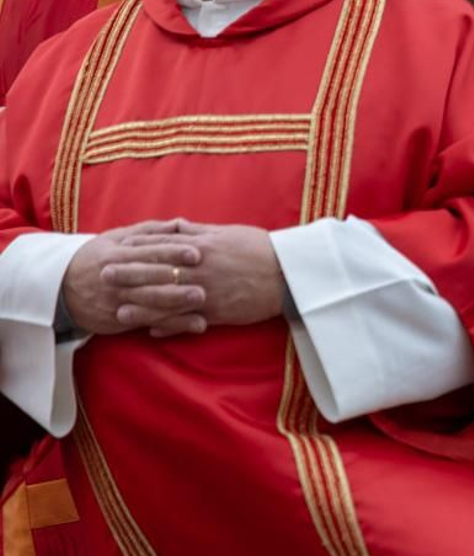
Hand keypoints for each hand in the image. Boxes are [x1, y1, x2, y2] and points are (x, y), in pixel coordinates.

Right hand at [63, 221, 204, 335]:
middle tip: (203, 286)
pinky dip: (173, 326)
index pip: (149, 252)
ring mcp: (118, 301)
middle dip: (176, 284)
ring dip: (176, 305)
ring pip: (150, 303)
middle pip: (150, 280)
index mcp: (119, 254)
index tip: (197, 254)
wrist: (60, 287)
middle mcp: (118, 278)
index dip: (173, 253)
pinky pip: (149, 322)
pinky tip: (195, 325)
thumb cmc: (98, 257)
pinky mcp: (120, 319)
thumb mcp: (117, 238)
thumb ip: (150, 231)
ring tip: (201, 303)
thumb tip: (181, 223)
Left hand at [111, 220, 284, 332]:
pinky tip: (151, 330)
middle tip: (104, 275)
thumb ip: (199, 231)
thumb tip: (174, 225)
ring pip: (168, 301)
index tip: (117, 249)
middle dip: (129, 275)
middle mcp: (200, 270)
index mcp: (202, 248)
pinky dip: (169, 326)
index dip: (138, 249)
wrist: (288, 274)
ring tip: (118, 310)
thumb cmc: (261, 249)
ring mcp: (207, 293)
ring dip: (141, 306)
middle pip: (158, 273)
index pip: (163, 247)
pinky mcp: (218, 312)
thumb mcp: (229, 233)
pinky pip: (187, 321)